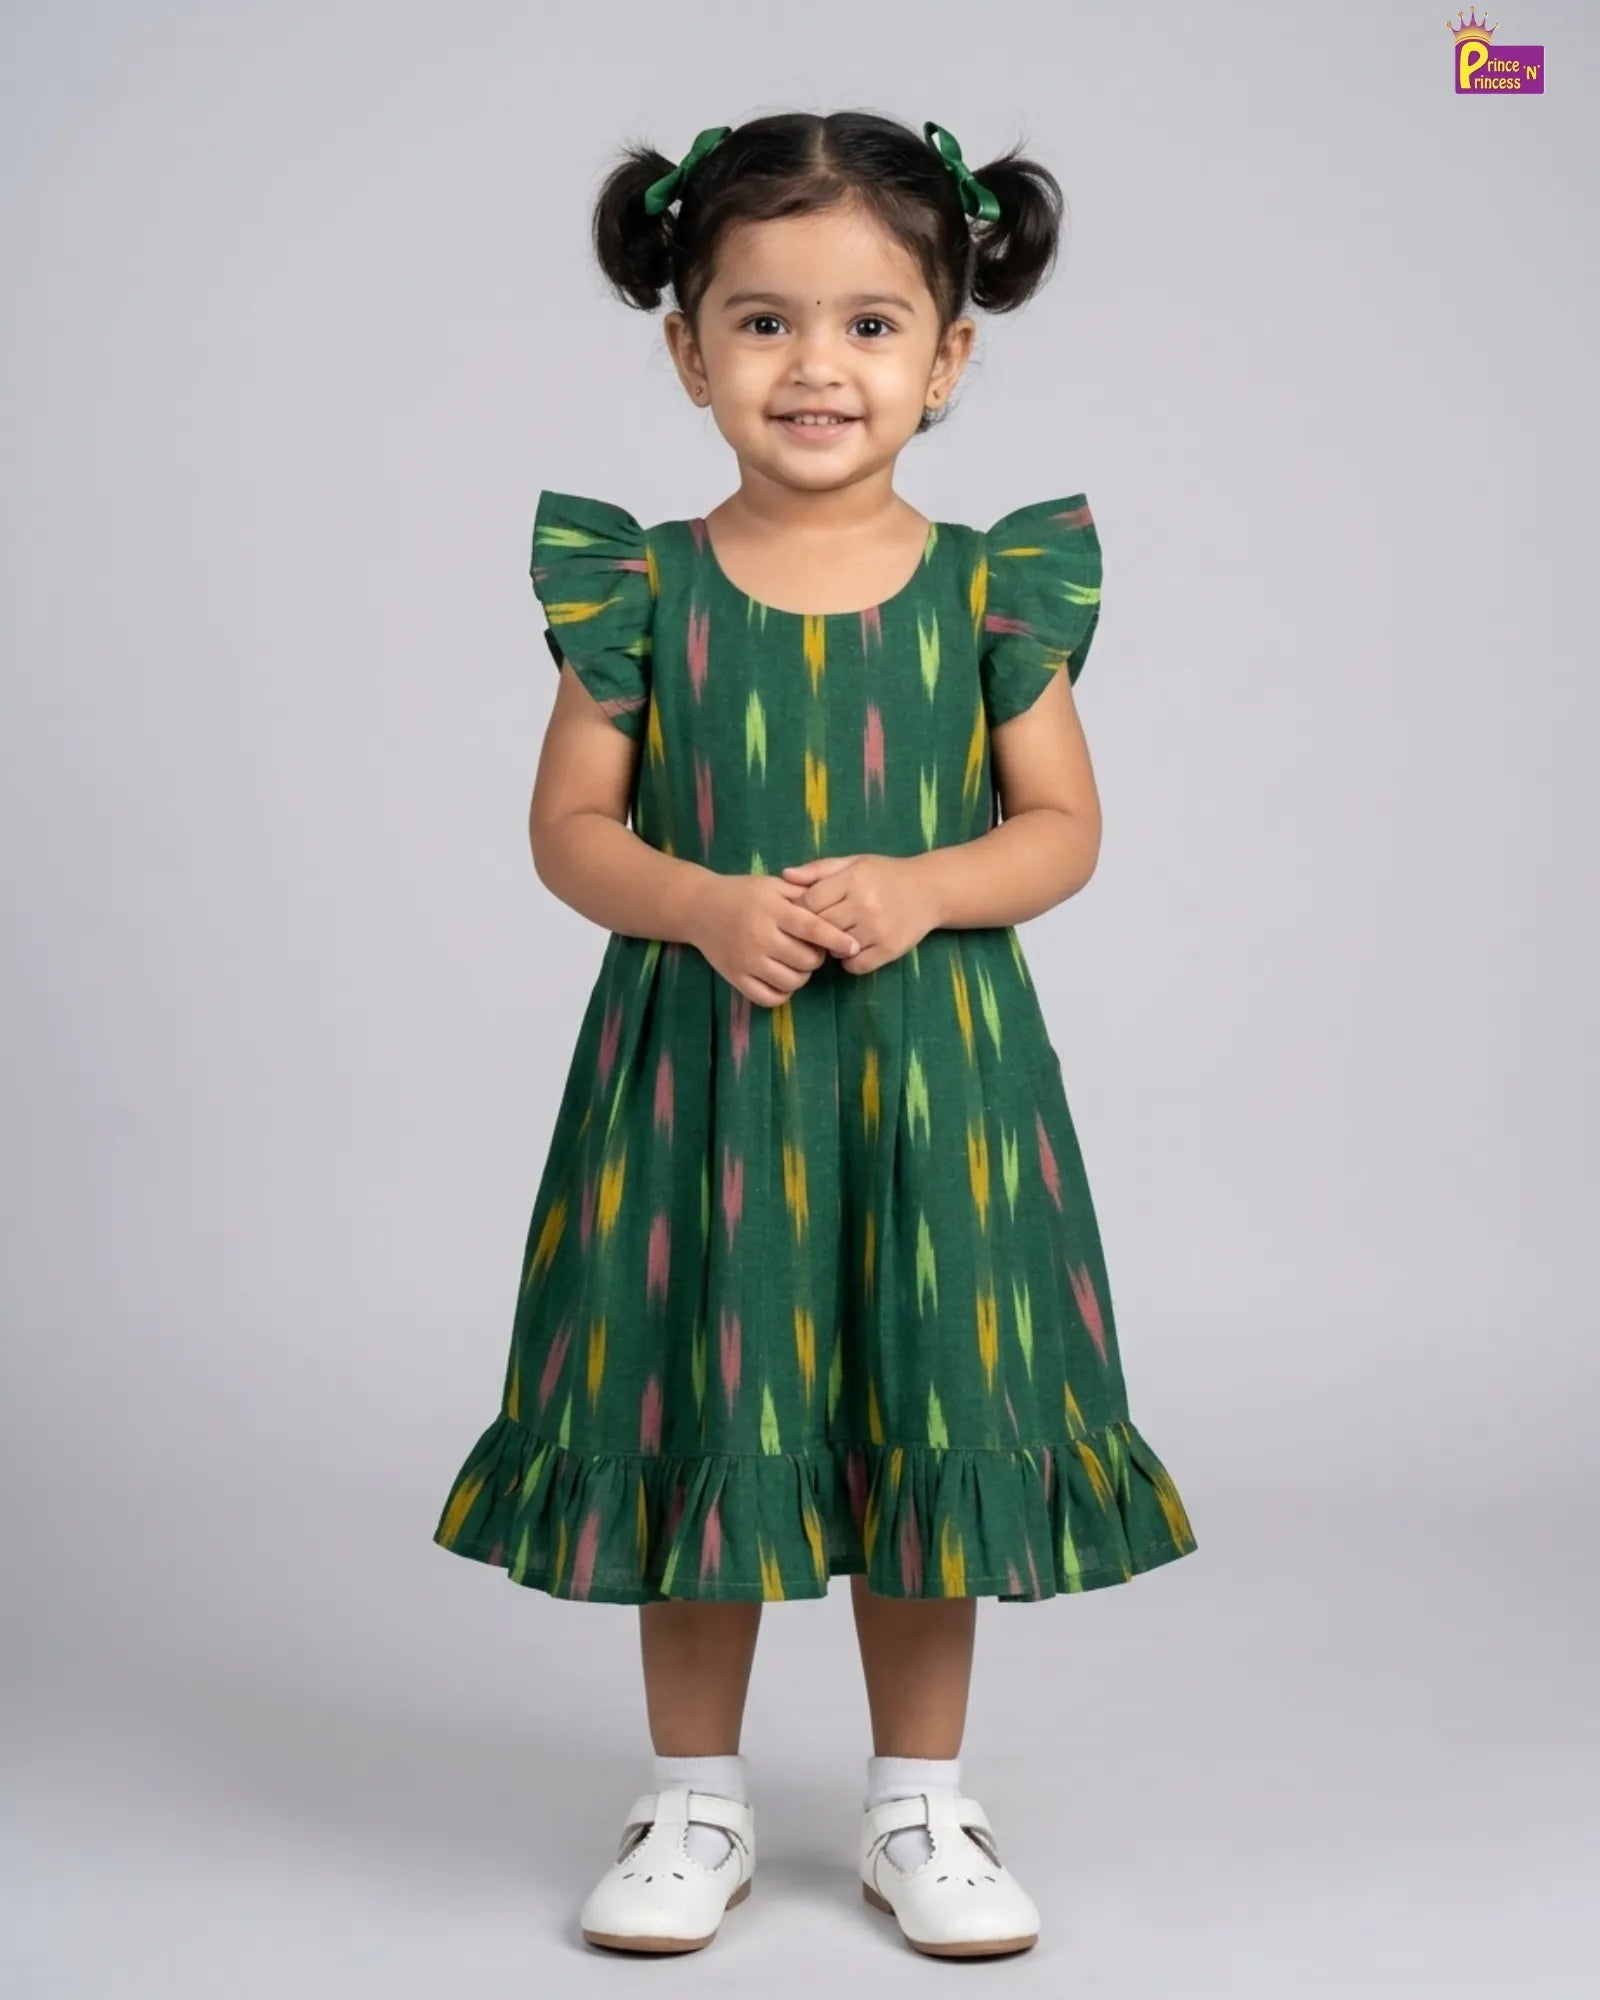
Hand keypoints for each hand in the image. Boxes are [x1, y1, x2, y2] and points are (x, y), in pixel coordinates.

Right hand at [687, 871, 860, 1008]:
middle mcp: (760, 936)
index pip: (812, 928)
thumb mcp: (772, 885)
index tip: (854, 946)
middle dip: (817, 957)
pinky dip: (783, 993)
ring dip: (802, 975)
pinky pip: (769, 998)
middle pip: (806, 960)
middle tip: (812, 948)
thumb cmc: (742, 893)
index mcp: (772, 910)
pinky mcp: (736, 978)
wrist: (699, 907)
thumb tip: (836, 907)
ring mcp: (747, 961)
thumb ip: (803, 895)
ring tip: (797, 963)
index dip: (836, 939)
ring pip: (792, 982)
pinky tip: (783, 979)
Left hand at [779, 853, 939, 973]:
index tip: (804, 912)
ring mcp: (878, 929)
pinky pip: (854, 966)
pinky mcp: (889, 950)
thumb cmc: (885, 875)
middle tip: (819, 927)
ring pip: (835, 949)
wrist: (930, 890)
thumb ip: (818, 869)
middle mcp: (865, 904)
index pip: (809, 902)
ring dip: (831, 947)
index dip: (801, 909)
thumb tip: (784, 875)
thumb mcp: (853, 863)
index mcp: (853, 880)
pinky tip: (853, 949)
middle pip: (820, 927)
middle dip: (814, 930)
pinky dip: (849, 962)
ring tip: (839, 935)